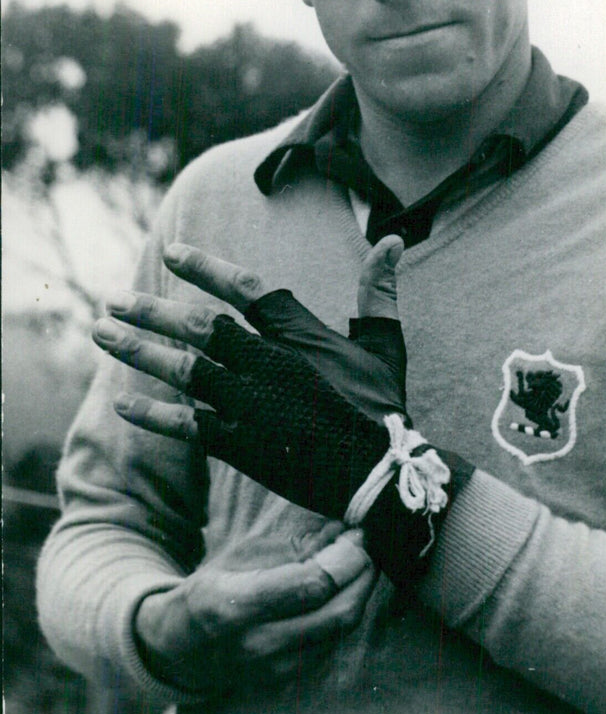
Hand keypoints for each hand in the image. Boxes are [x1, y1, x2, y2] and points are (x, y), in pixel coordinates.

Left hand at [93, 238, 471, 581]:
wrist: (379, 474)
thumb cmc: (383, 406)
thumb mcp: (383, 344)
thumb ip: (378, 291)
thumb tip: (395, 239)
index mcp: (300, 334)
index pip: (245, 289)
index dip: (207, 268)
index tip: (172, 253)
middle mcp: (268, 364)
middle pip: (199, 328)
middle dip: (153, 312)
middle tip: (114, 301)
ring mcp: (251, 405)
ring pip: (184, 370)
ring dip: (140, 351)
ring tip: (102, 333)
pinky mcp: (241, 445)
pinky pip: (187, 425)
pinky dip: (154, 414)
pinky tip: (123, 402)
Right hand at [134, 526, 376, 692]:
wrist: (182, 651)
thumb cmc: (210, 592)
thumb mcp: (234, 560)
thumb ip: (288, 545)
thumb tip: (339, 527)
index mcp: (235, 607)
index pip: (310, 586)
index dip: (343, 558)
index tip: (355, 531)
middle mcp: (259, 645)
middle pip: (337, 612)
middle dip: (362, 572)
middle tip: (365, 542)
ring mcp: (277, 667)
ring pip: (342, 628)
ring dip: (360, 590)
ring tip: (359, 559)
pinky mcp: (290, 677)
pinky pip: (333, 640)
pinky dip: (346, 608)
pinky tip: (346, 586)